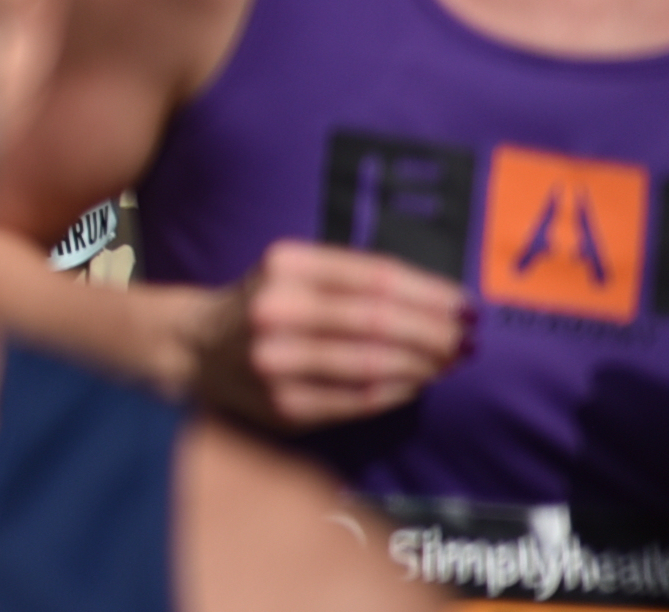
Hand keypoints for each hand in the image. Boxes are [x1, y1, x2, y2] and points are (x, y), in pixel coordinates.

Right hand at [190, 240, 473, 429]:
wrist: (201, 348)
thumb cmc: (271, 304)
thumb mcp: (299, 272)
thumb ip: (357, 279)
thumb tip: (444, 306)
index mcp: (286, 264)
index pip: (376, 275)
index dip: (430, 293)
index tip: (467, 307)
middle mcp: (277, 309)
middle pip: (378, 319)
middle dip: (435, 332)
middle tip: (467, 341)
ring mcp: (278, 360)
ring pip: (374, 362)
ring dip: (424, 364)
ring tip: (449, 362)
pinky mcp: (285, 404)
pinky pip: (361, 399)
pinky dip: (398, 391)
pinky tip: (416, 384)